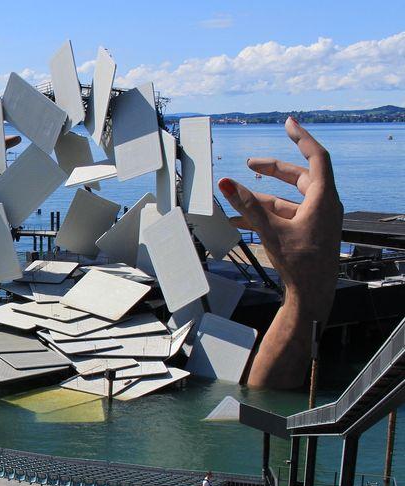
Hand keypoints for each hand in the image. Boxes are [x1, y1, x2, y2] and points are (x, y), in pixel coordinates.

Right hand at [217, 117, 342, 387]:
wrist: (313, 296)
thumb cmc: (301, 266)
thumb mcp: (271, 232)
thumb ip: (247, 206)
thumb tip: (226, 183)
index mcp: (324, 199)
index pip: (316, 157)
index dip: (302, 138)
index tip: (289, 123)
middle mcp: (324, 206)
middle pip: (300, 177)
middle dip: (273, 169)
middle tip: (250, 163)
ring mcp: (317, 219)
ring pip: (289, 198)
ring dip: (262, 197)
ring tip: (236, 197)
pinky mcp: (309, 233)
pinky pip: (286, 216)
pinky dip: (265, 215)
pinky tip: (241, 221)